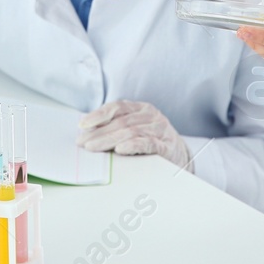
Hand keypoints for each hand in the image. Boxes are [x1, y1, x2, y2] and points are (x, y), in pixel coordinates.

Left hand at [77, 100, 191, 170]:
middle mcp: (151, 115)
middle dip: (99, 132)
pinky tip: (120, 149)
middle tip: (83, 142)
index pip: (117, 107)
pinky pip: (148, 143)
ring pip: (131, 132)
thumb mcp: (136, 128)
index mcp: (141, 108)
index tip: (82, 125)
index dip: (98, 115)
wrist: (180, 156)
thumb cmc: (152, 141)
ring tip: (93, 148)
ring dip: (109, 140)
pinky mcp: (166, 146)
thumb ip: (116, 126)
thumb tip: (87, 131)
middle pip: (121, 122)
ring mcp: (160, 130)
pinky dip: (132, 145)